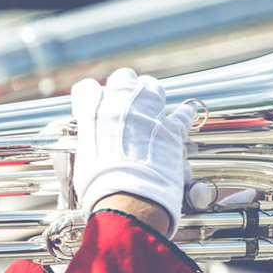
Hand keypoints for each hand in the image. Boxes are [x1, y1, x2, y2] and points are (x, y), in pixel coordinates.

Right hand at [71, 68, 195, 237]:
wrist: (128, 195)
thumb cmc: (99, 185)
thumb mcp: (85, 159)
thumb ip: (91, 145)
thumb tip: (94, 150)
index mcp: (92, 110)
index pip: (87, 90)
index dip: (89, 97)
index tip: (91, 106)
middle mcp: (121, 104)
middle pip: (123, 78)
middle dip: (124, 86)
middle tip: (124, 98)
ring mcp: (149, 113)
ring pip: (152, 87)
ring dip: (151, 91)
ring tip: (151, 96)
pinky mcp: (172, 129)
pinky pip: (183, 114)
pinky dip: (185, 114)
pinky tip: (187, 112)